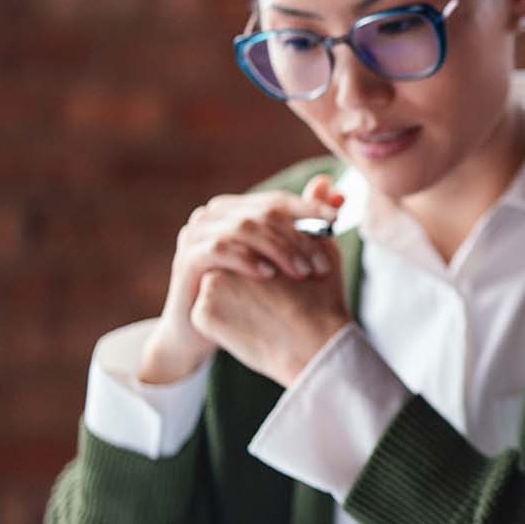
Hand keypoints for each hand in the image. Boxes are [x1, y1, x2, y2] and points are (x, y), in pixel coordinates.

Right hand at [139, 176, 345, 383]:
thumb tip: (338, 191)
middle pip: (264, 213)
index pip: (278, 201)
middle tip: (322, 264)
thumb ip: (306, 225)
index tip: (337, 220)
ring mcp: (196, 235)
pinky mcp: (186, 259)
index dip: (310, 208)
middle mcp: (213, 215)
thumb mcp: (279, 261)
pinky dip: (247, 259)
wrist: (199, 333)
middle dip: (299, 237)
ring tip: (302, 273)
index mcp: (236, 209)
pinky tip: (269, 275)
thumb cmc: (244, 295)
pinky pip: (219, 249)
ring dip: (278, 249)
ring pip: (244, 228)